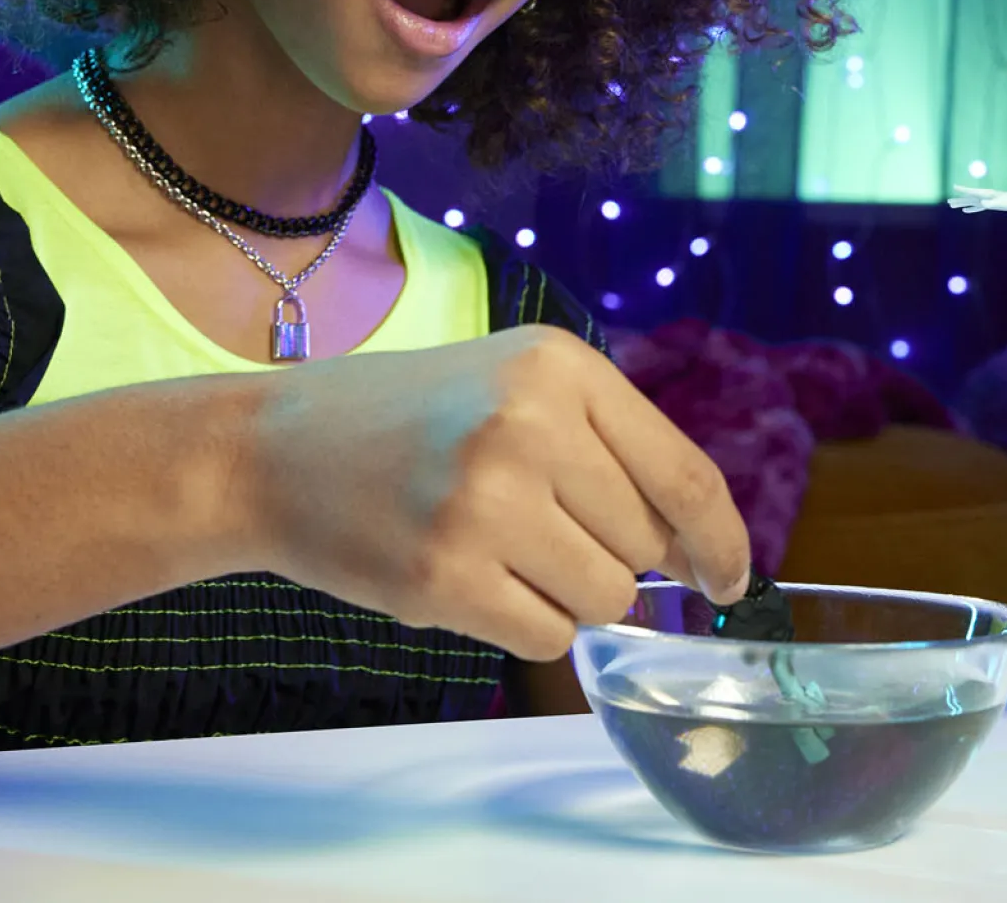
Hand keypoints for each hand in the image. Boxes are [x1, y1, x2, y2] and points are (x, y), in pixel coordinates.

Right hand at [236, 325, 751, 663]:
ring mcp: (485, 503)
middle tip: (544, 526)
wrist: (274, 448)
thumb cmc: (419, 417)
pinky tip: (476, 578)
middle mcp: (530, 426)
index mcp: (561, 368)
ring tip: (508, 548)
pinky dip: (526, 622)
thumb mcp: (522, 385)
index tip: (731, 581)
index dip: (723, 541)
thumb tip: (696, 547)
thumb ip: (613, 446)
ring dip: (572, 592)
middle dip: (615, 554)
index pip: (684, 476)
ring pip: (602, 598)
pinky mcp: (442, 576)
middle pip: (645, 545)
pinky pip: (544, 637)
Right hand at [947, 185, 1006, 212]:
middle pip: (968, 198)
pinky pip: (976, 207)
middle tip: (948, 202)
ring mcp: (985, 200)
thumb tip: (982, 203)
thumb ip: (991, 202)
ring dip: (961, 204)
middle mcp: (983, 196)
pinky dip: (970, 209)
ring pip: (970, 202)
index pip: (971, 191)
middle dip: (958, 199)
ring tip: (952, 205)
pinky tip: (964, 211)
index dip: (963, 189)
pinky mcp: (988, 205)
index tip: (954, 186)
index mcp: (985, 193)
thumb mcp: (1001, 202)